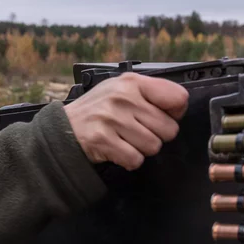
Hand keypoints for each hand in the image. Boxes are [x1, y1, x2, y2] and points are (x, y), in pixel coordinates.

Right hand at [64, 72, 188, 169]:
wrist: (64, 128)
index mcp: (132, 82)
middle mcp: (123, 98)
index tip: (163, 115)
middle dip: (157, 135)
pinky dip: (129, 160)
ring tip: (125, 140)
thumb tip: (179, 107)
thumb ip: (150, 93)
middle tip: (138, 131)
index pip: (177, 98)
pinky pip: (135, 159)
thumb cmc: (98, 110)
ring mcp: (112, 119)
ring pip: (153, 146)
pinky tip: (118, 149)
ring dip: (142, 149)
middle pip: (169, 129)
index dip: (175, 113)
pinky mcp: (103, 140)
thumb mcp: (121, 89)